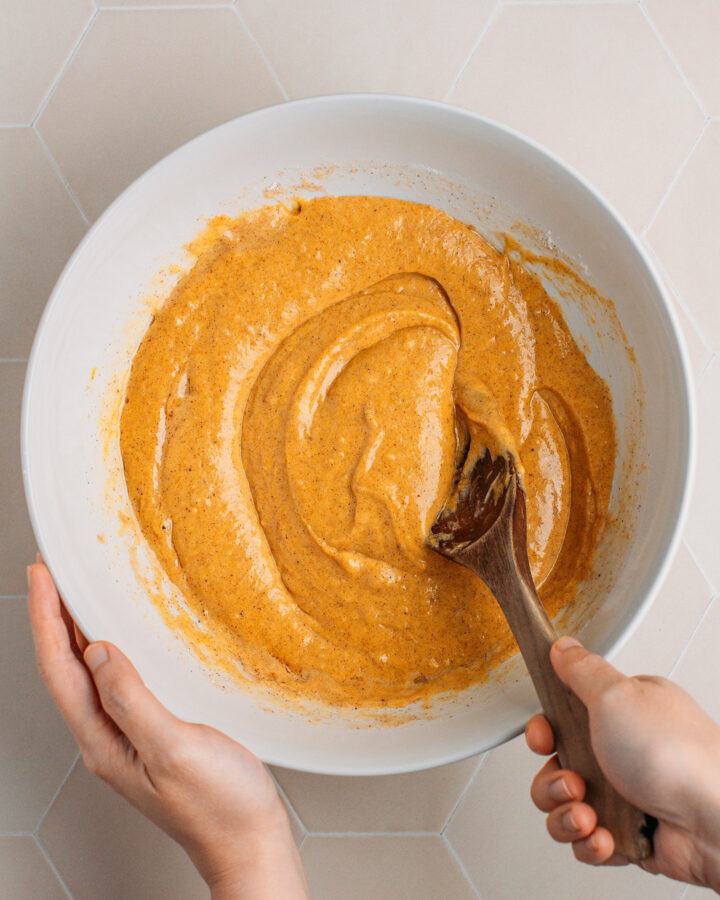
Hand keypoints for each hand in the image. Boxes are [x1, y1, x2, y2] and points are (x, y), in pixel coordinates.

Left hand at [27, 559, 308, 899]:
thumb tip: (98, 652)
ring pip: (88, 673)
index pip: (59, 671)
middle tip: (52, 571)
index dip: (47, 619)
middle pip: (65, 669)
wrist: (248, 839)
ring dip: (76, 630)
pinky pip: (118, 679)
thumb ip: (132, 702)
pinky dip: (110, 647)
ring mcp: (128, 735)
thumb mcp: (175, 751)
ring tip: (75, 592)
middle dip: (53, 617)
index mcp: (103, 743)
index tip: (42, 575)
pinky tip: (122, 634)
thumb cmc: (219, 806)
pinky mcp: (151, 730)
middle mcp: (107, 737)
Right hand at [526, 636, 719, 891]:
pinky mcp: (628, 834)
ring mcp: (625, 795)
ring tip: (589, 815)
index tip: (544, 738)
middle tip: (574, 782)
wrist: (713, 823)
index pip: (563, 717)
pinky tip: (604, 837)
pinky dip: (589, 843)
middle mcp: (623, 751)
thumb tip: (563, 647)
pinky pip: (585, 841)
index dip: (544, 731)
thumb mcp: (616, 694)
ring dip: (567, 814)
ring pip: (564, 805)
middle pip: (556, 764)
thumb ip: (582, 670)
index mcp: (623, 712)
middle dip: (553, 779)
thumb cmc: (674, 756)